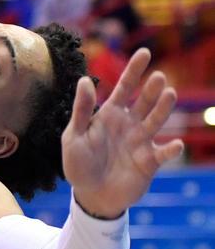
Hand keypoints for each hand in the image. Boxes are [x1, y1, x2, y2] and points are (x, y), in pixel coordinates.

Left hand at [62, 48, 183, 217]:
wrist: (91, 196)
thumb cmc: (78, 165)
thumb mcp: (73, 136)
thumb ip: (81, 110)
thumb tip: (85, 79)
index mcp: (109, 115)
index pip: (124, 88)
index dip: (134, 70)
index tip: (145, 52)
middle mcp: (129, 124)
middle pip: (144, 101)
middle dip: (151, 89)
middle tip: (158, 77)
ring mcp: (141, 142)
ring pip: (156, 121)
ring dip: (163, 108)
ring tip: (169, 94)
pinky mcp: (150, 162)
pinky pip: (163, 153)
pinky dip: (171, 149)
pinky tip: (175, 145)